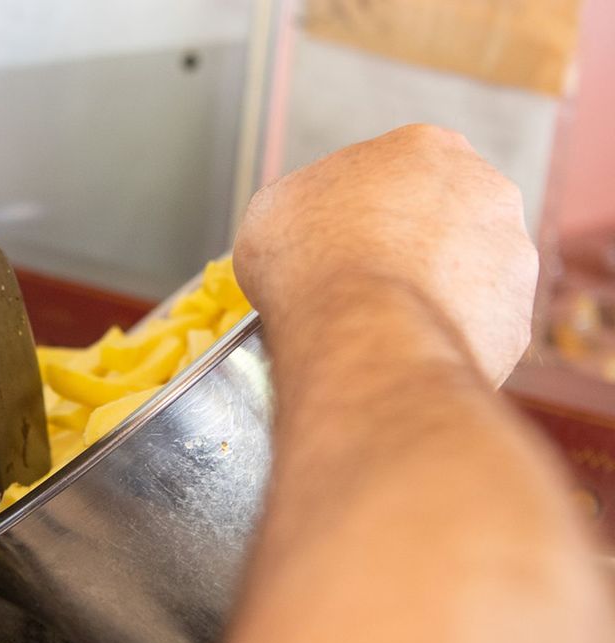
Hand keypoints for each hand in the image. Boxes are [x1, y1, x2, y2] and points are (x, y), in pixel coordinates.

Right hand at [233, 124, 536, 383]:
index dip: (363, 210)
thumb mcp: (274, 209)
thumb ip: (306, 203)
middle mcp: (485, 189)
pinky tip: (406, 346)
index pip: (397, 173)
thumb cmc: (312, 262)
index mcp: (425, 147)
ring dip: (435, 292)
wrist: (360, 333)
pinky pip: (476, 329)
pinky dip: (446, 338)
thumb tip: (306, 224)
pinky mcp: (516, 318)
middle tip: (365, 280)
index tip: (340, 238)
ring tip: (384, 321)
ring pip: (469, 274)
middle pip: (444, 217)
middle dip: (412, 246)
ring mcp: (510, 255)